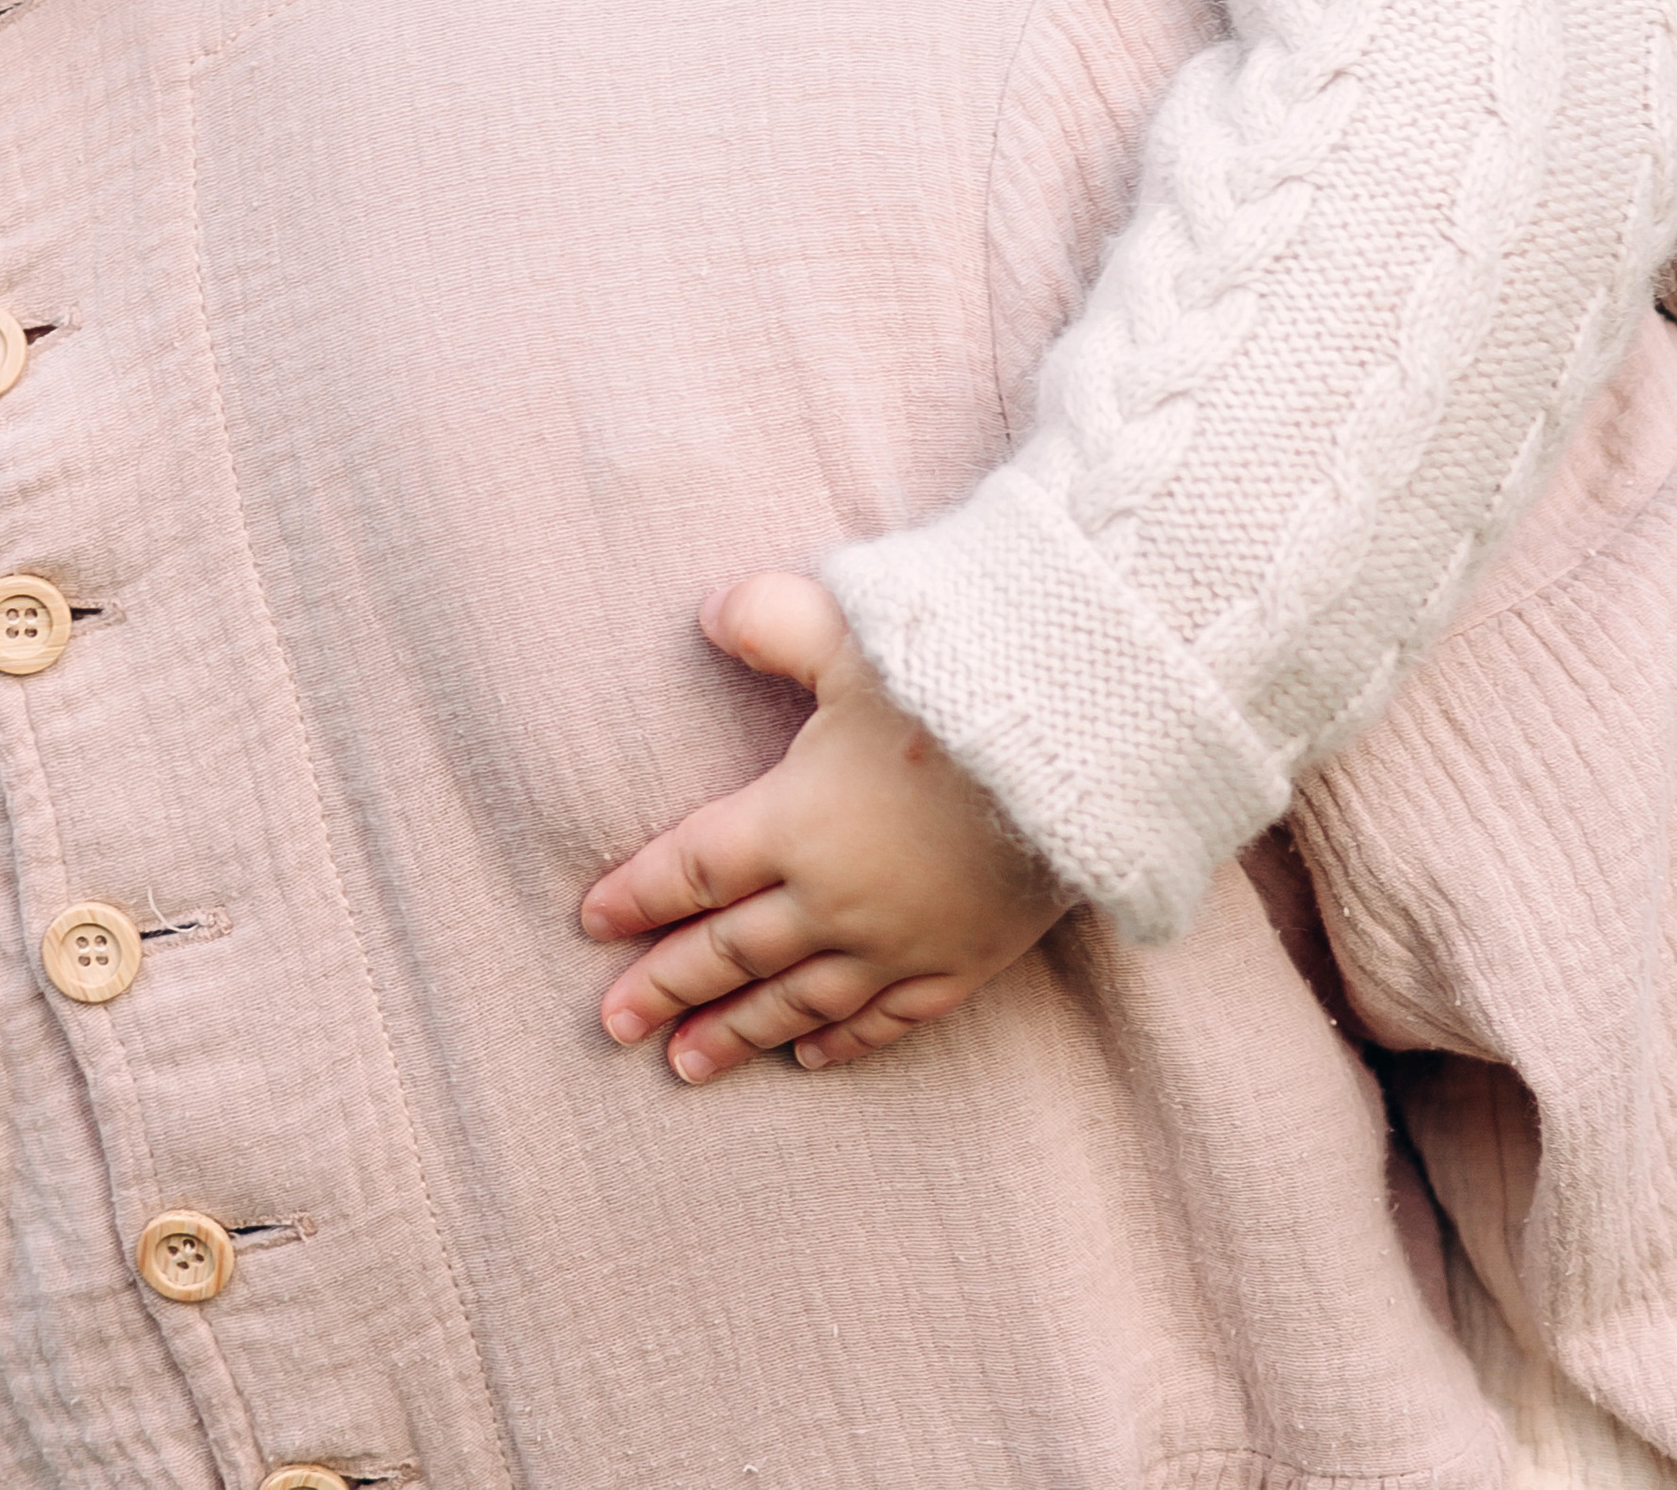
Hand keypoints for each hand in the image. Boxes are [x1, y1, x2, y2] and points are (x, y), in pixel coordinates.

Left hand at [579, 571, 1065, 1081]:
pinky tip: (809, 1057)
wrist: (1083, 749)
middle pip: (729, 951)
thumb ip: (771, 618)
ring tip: (684, 1065)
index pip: (692, 868)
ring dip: (737, 1033)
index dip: (639, 893)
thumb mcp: (853, 630)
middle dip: (665, 986)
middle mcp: (834, 897)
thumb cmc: (959, 682)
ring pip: (797, 1001)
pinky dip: (843, 1042)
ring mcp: (900, 941)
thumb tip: (710, 612)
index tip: (593, 920)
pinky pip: (888, 1020)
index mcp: (794, 821)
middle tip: (612, 1025)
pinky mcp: (964, 963)